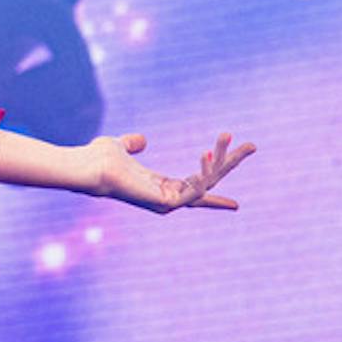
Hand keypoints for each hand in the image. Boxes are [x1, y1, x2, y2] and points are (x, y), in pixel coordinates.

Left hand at [89, 131, 255, 213]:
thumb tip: (141, 140)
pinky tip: (208, 154)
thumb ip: (133, 144)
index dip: (215, 197)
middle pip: (209, 181)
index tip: (237, 206)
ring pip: (207, 181)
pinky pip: (195, 189)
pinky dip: (205, 172)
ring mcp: (168, 202)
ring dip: (221, 159)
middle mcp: (168, 197)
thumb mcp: (121, 147)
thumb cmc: (98, 159)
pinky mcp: (165, 202)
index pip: (196, 191)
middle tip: (253, 145)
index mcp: (161, 186)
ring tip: (226, 135)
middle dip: (231, 163)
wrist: (87, 165)